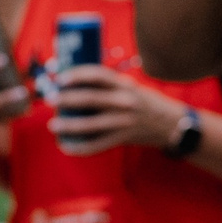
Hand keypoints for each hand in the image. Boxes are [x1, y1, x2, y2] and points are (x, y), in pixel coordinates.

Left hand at [49, 66, 183, 156]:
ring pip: (91, 125)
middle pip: (91, 99)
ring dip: (69, 125)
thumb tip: (69, 81)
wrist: (171, 124)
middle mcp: (125, 102)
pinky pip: (96, 145)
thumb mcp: (130, 88)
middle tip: (50, 100)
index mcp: (125, 85)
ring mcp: (124, 122)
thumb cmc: (144, 102)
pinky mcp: (123, 138)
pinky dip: (79, 148)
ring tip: (53, 125)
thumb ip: (107, 86)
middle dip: (67, 99)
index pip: (99, 75)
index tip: (60, 77)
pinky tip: (65, 146)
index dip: (77, 74)